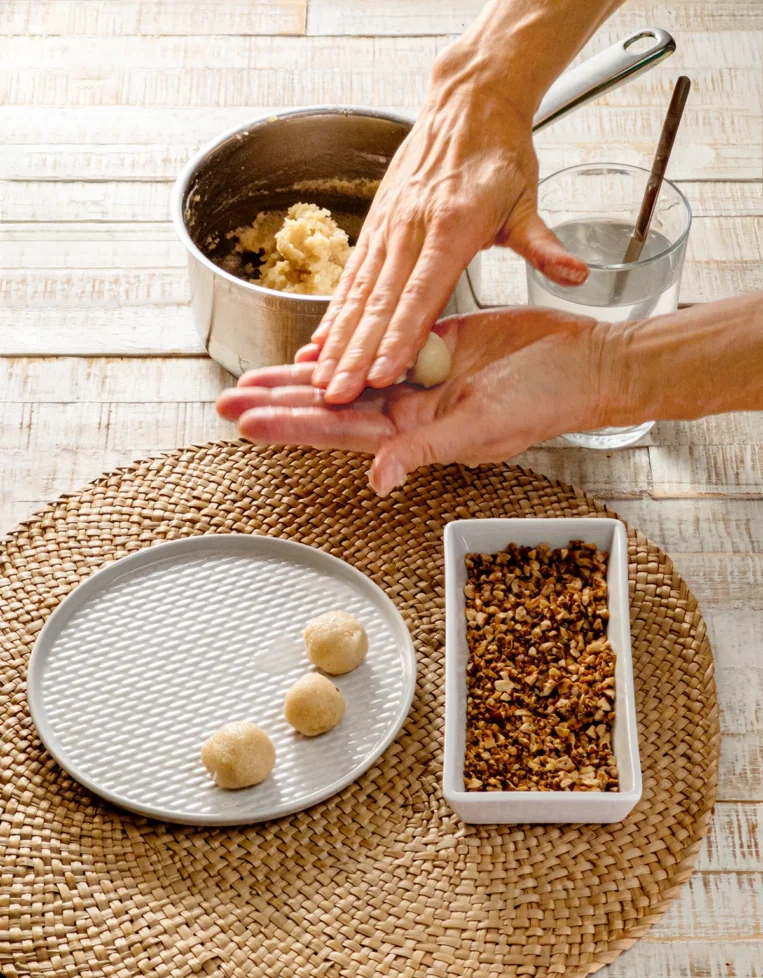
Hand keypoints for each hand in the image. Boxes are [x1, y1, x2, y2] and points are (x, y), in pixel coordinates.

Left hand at [217, 308, 609, 494]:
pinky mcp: (429, 344)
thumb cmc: (544, 402)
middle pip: (328, 406)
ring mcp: (416, 378)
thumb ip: (426, 452)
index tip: (244, 420)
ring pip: (344, 376)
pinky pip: (374, 345)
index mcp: (413, 433)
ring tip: (250, 376)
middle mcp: (407, 410)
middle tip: (225, 399)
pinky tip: (309, 348)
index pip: (336, 430)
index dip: (289, 425)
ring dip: (298, 378)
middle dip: (276, 403)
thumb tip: (377, 481)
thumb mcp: (482, 429)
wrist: (581, 364)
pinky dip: (342, 345)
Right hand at [309, 45, 587, 406]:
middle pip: (378, 304)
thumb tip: (574, 275)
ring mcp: (388, 228)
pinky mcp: (375, 226)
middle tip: (337, 394)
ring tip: (319, 377)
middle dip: (355, 354)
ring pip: (356, 294)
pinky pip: (349, 278)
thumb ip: (543, 245)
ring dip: (336, 339)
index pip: (421, 296)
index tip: (382, 374)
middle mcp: (411, 229)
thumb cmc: (498, 153)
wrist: (467, 102)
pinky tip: (319, 342)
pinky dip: (333, 312)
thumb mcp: (527, 200)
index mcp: (452, 227)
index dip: (399, 338)